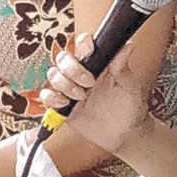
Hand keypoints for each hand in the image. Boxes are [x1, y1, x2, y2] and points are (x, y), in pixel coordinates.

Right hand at [39, 34, 154, 154]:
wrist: (123, 133)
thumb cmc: (128, 106)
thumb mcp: (129, 85)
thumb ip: (122, 66)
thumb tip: (127, 45)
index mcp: (97, 62)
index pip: (83, 44)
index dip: (83, 44)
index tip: (90, 52)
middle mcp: (80, 72)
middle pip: (63, 58)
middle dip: (72, 69)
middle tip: (89, 83)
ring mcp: (70, 88)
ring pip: (53, 74)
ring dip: (64, 85)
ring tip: (81, 97)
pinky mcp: (62, 105)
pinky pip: (47, 96)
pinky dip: (52, 98)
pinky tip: (65, 104)